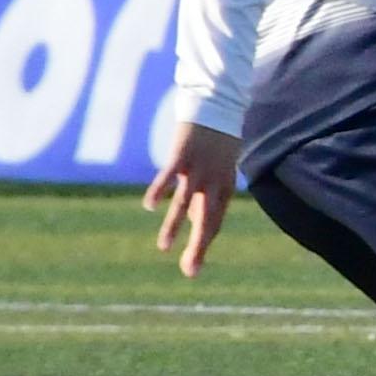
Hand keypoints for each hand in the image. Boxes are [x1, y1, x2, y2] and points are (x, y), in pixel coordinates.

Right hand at [145, 120, 242, 277]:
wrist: (218, 105)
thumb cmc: (218, 141)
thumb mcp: (219, 170)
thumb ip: (207, 195)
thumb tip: (196, 219)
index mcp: (225, 187)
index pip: (215, 222)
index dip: (205, 243)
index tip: (193, 265)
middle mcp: (214, 182)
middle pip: (206, 219)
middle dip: (197, 246)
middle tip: (189, 270)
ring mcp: (199, 168)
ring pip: (186, 202)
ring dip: (174, 226)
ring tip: (163, 247)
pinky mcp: (183, 154)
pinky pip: (169, 175)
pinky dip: (159, 190)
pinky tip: (150, 206)